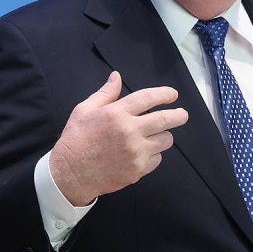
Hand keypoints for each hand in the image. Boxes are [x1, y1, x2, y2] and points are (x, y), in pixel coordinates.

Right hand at [49, 71, 188, 205]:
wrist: (70, 175)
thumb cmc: (76, 140)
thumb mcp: (85, 110)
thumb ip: (105, 93)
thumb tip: (116, 76)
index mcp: (117, 113)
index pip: (148, 98)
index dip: (164, 94)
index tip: (173, 95)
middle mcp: (130, 131)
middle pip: (165, 119)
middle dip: (178, 115)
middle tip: (182, 114)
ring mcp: (136, 151)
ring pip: (165, 140)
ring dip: (163, 136)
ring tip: (156, 135)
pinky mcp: (138, 169)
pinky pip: (158, 159)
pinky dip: (154, 154)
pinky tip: (144, 152)